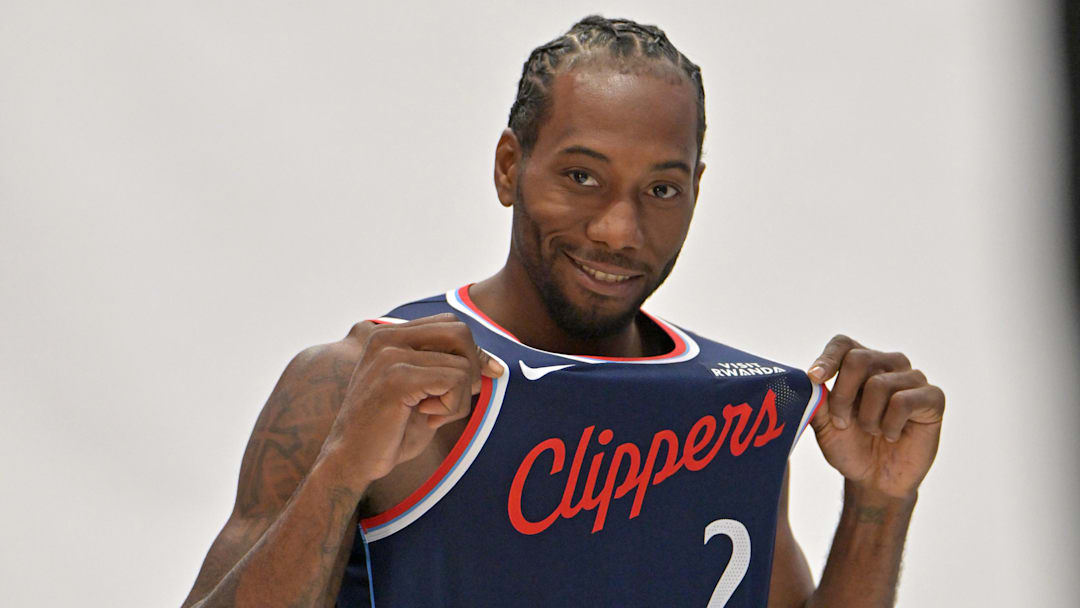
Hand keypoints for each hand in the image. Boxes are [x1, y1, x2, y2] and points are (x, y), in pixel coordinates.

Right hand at [319, 313, 503, 486]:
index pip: (450, 325)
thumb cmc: (389, 432)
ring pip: (462, 363)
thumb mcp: (422, 393)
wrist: (352, 461)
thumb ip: (447, 371)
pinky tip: (427, 417)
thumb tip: (493, 365)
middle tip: (452, 400)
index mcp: (389, 336)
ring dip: (458, 398)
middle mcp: (387, 338)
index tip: (478, 381)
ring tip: (431, 413)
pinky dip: (452, 407)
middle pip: (459, 332)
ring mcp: (390, 355)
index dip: (472, 353)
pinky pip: (455, 381)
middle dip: (471, 368)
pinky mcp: (398, 377)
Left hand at [807, 335, 944, 499]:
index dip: (827, 358)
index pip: (843, 344)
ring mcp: (912, 379)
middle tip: (842, 422)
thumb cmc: (850, 446)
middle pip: (858, 359)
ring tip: (872, 431)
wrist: (875, 480)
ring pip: (879, 383)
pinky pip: (903, 401)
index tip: (815, 379)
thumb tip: (808, 381)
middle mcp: (887, 364)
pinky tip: (891, 435)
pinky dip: (889, 425)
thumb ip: (816, 400)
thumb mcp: (824, 424)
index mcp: (859, 364)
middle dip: (843, 396)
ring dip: (867, 417)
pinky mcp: (932, 397)